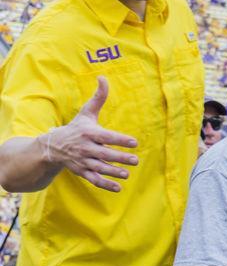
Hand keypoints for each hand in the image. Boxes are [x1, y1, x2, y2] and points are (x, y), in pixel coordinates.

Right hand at [43, 76, 138, 191]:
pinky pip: (94, 180)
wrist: (52, 147)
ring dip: (114, 173)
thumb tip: (103, 77)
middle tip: (136, 160)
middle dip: (120, 158)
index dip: (120, 140)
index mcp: (89, 133)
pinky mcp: (82, 171)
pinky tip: (118, 188)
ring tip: (127, 174)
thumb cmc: (75, 128)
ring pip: (100, 168)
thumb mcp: (86, 113)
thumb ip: (98, 97)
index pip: (107, 137)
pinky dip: (105, 185)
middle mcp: (86, 148)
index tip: (134, 142)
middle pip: (105, 154)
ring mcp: (83, 161)